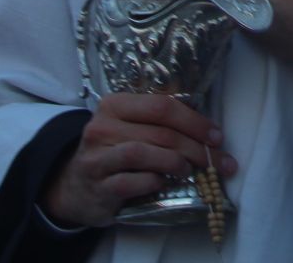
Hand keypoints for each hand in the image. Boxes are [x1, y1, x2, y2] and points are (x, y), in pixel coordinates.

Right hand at [40, 93, 231, 228]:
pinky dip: (153, 182)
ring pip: (142, 153)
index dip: (195, 121)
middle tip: (218, 161)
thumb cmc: (113, 151)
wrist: (74, 185)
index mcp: (114, 105)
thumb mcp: (129, 127)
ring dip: (175, 162)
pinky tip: (163, 183)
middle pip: (159, 132)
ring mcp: (97, 157)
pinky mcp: (98, 187)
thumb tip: (208, 132)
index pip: (162, 106)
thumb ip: (159, 123)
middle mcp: (102, 127)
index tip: (217, 137)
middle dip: (196, 147)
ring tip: (190, 171)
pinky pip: (131, 182)